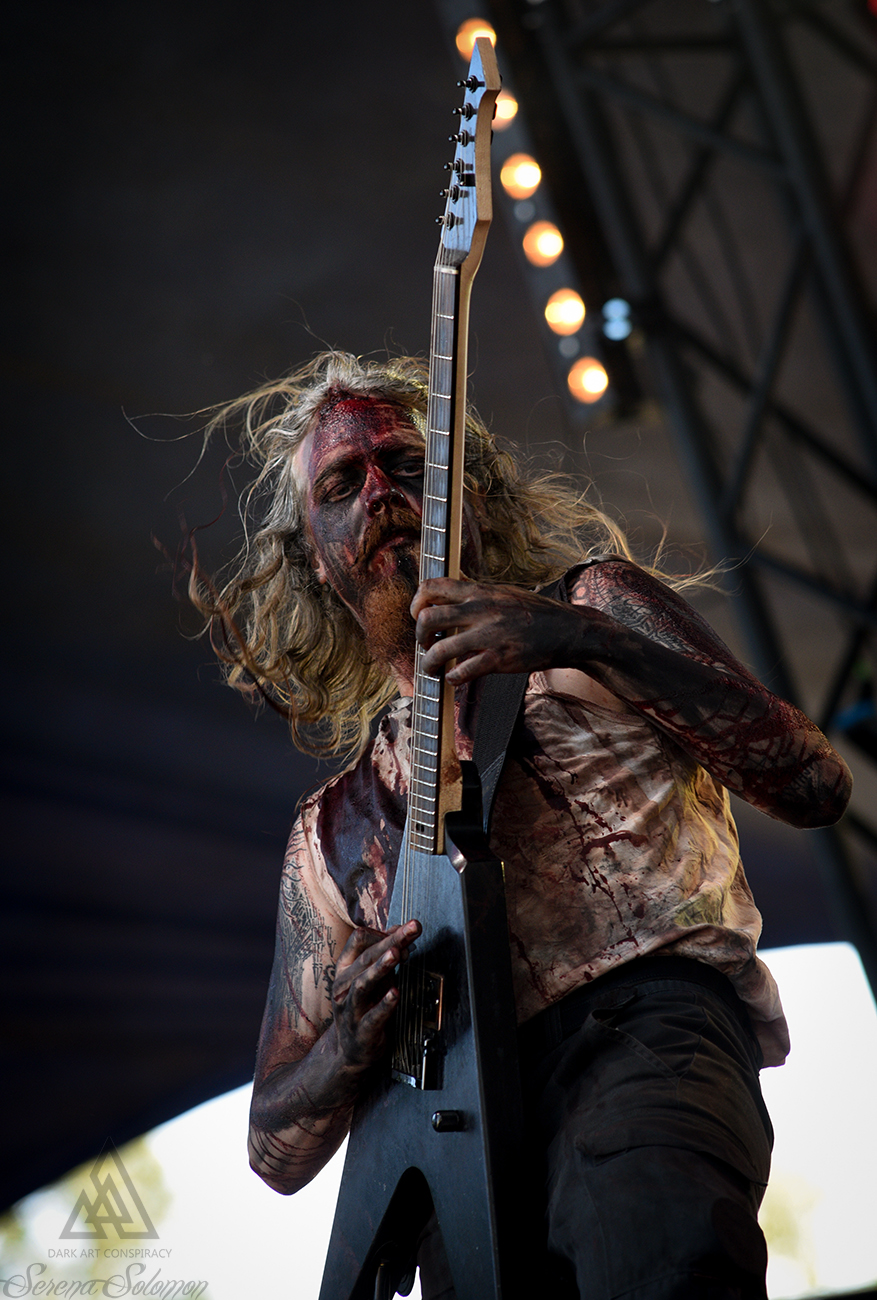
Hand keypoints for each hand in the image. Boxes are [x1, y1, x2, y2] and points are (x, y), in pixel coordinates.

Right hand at [330, 920, 420, 1069]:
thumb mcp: (373, 976)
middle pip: (366, 957)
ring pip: (363, 983)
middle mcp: (344, 985)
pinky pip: (373, 1016)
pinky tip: (396, 993)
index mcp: (345, 969)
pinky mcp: (362, 1030)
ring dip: (380, 967)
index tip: (404, 932)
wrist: (351, 1049)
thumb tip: (400, 929)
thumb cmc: (365, 1006)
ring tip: (396, 954)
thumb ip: (385, 954)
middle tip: (412, 928)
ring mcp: (351, 1008)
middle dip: (391, 941)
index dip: (383, 932)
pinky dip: (385, 1003)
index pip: (359, 940)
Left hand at [411, 578, 577, 683]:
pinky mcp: (499, 658)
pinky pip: (462, 671)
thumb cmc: (535, 614)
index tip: (419, 616)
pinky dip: (452, 678)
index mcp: (479, 591)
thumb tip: (447, 600)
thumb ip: (475, 595)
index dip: (417, 603)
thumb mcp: (503, 593)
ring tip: (433, 668)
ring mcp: (489, 635)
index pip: (432, 587)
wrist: (568, 630)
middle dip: (419, 636)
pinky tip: (457, 677)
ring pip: (439, 650)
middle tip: (426, 645)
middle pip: (427, 619)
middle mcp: (480, 610)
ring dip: (429, 663)